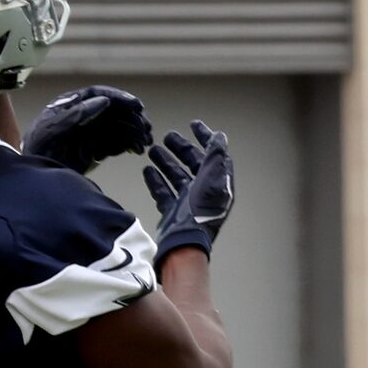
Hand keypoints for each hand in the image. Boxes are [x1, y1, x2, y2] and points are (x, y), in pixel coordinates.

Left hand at [22, 85, 152, 172]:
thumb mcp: (54, 129)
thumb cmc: (39, 148)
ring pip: (119, 127)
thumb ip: (77, 114)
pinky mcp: (95, 148)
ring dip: (134, 133)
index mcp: (72, 104)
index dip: (120, 98)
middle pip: (114, 111)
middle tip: (147, 130)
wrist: (35, 174)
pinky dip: (128, 145)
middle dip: (132, 119)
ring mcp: (91, 132)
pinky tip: (136, 150)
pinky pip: (116, 143)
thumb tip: (102, 101)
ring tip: (145, 143)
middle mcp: (84, 115)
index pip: (99, 95)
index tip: (137, 105)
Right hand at [143, 120, 234, 262]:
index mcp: (217, 182)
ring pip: (176, 175)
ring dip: (165, 162)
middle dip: (181, 148)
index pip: (213, 154)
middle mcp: (204, 191)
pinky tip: (147, 170)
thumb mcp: (212, 179)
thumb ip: (215, 157)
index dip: (205, 137)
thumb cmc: (201, 212)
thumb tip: (219, 137)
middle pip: (192, 163)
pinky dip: (156, 180)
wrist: (185, 243)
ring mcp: (188, 201)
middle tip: (167, 136)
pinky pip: (164, 192)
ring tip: (152, 150)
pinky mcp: (173, 211)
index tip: (193, 124)